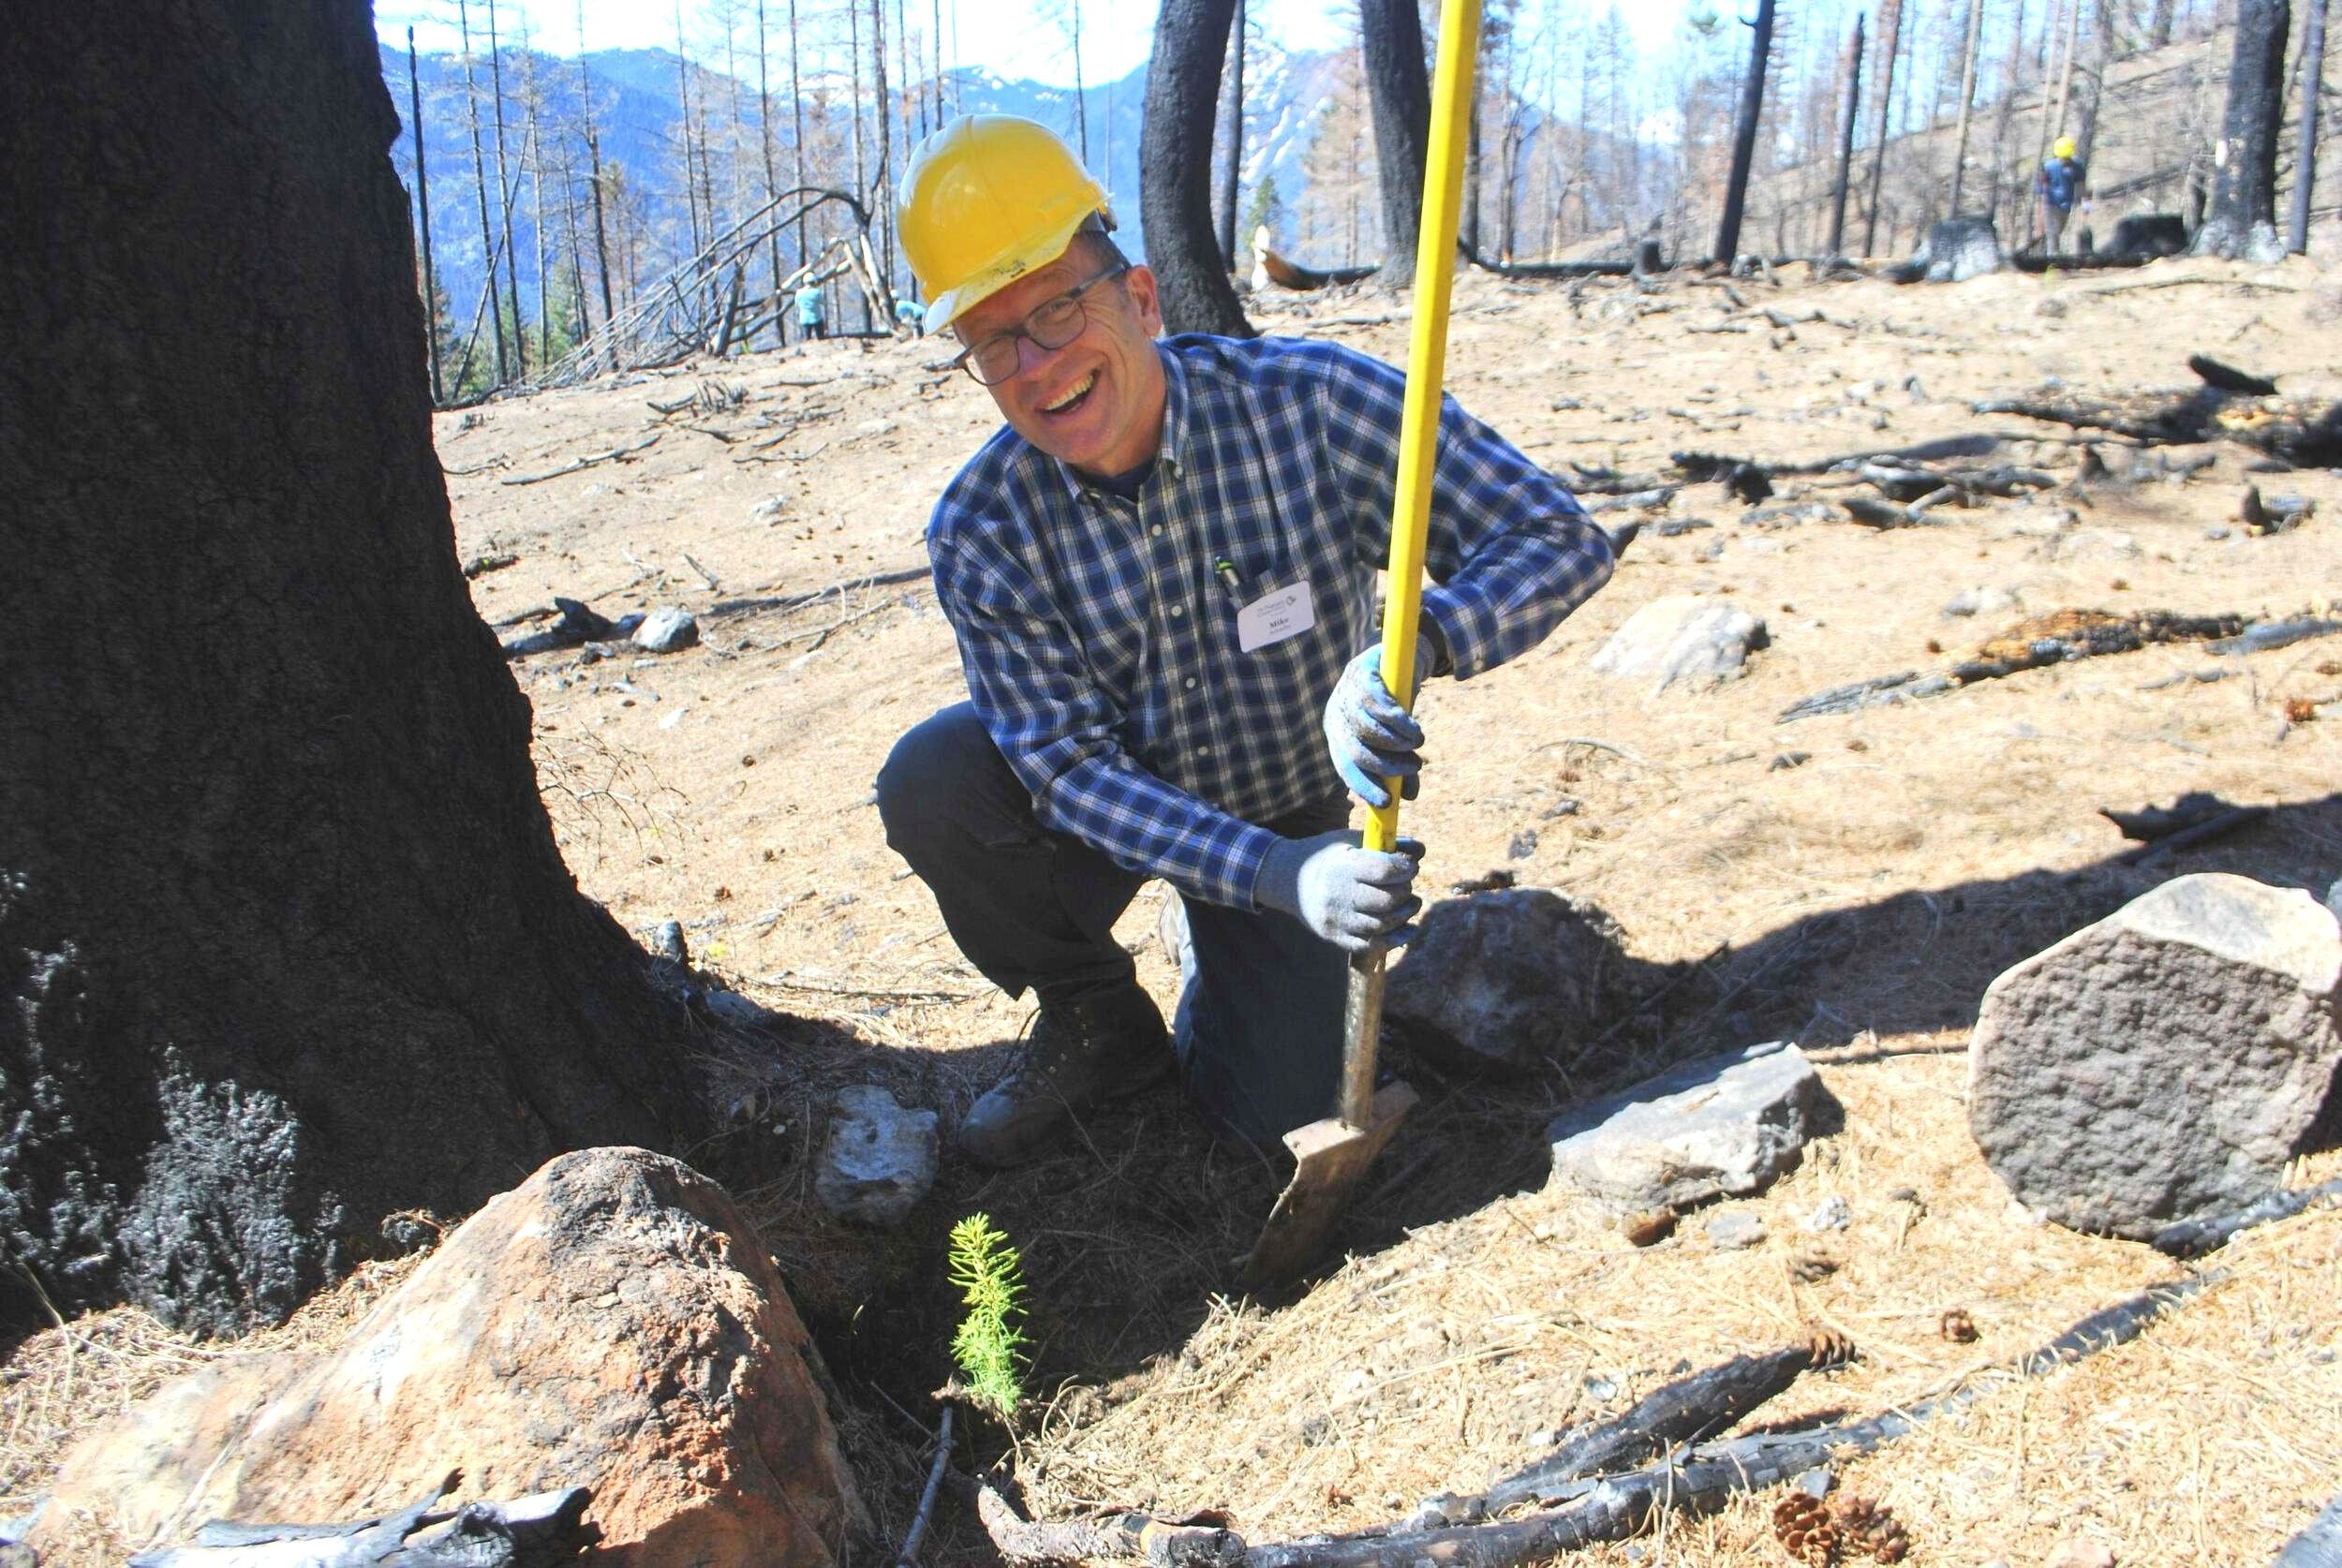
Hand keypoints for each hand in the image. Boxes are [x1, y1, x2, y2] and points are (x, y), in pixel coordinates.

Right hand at [1255, 830, 1425, 953]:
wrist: (1288, 879)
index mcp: (1342, 866)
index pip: (1385, 871)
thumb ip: (1385, 845)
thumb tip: (1419, 850)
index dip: (1406, 869)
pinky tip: (1407, 928)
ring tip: (1410, 904)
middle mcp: (1337, 895)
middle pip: (1387, 901)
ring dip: (1405, 915)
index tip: (1411, 867)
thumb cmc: (1328, 855)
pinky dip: (1395, 939)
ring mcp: (1336, 920)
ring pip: (1382, 925)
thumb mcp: (1351, 841)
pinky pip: (1371, 945)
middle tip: (1406, 886)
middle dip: (1405, 892)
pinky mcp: (1335, 937)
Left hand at [1323, 643, 1431, 809]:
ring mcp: (1346, 694)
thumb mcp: (1396, 737)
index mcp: (1338, 734)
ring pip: (1368, 730)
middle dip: (1387, 765)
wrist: (1394, 658)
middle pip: (1356, 751)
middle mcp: (1337, 715)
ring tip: (1418, 742)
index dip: (1364, 786)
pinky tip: (1413, 727)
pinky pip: (1379, 705)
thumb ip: (1400, 766)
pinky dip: (1400, 722)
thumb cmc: (1393, 705)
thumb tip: (1409, 797)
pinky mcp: (1360, 674)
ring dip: (1398, 742)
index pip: (1345, 767)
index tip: (1387, 802)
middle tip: (1415, 766)